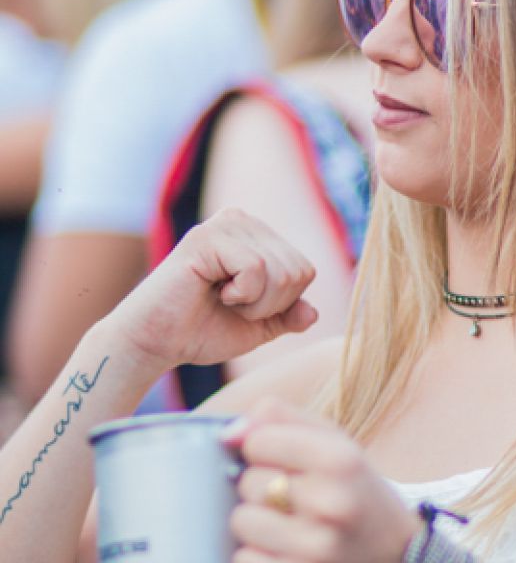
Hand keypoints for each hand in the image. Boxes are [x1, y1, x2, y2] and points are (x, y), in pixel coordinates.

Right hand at [111, 208, 317, 373]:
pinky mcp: (207, 237)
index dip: (282, 304)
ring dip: (255, 303)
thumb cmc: (200, 332)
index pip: (304, 270)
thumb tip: (314, 313)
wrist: (154, 342)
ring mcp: (225, 224)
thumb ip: (287, 317)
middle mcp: (243, 220)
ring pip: (280, 271)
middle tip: (230, 306)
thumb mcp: (257, 328)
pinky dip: (242, 295)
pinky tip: (212, 292)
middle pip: (298, 270)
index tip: (243, 307)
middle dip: (270, 305)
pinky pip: (256, 270)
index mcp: (257, 235)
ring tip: (221, 299)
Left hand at [225, 400, 420, 562]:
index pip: (258, 441)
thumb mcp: (335, 444)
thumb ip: (282, 419)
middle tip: (290, 501)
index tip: (281, 463)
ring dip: (256, 526)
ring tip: (284, 528)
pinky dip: (256, 560)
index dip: (262, 450)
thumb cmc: (356, 496)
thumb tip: (228, 433)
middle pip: (248, 482)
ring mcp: (318, 550)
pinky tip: (281, 556)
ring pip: (242, 522)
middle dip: (261, 489)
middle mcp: (332, 504)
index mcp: (341, 460)